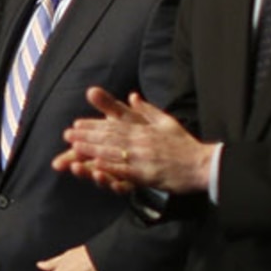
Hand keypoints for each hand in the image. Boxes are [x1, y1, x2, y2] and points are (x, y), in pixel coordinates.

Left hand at [58, 87, 213, 194]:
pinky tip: (95, 165)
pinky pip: (125, 170)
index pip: (113, 125)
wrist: (204, 164)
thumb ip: (147, 110)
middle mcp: (140, 141)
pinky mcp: (147, 174)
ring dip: (92, 149)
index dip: (93, 125)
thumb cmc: (185, 145)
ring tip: (73, 147)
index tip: (76, 124)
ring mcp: (143, 158)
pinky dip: (109, 167)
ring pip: (113, 152)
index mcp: (143, 130)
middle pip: (109, 137)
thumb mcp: (166, 121)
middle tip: (67, 135)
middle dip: (86, 136)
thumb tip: (132, 96)